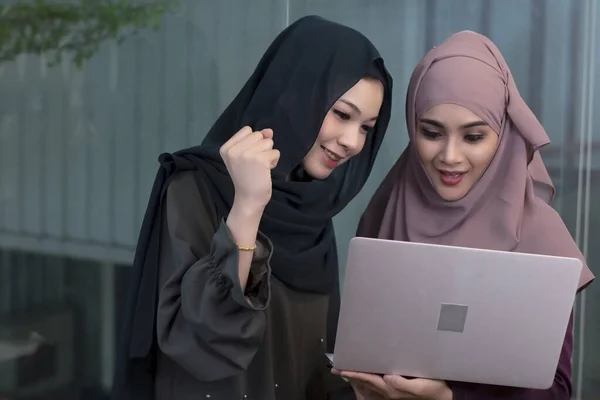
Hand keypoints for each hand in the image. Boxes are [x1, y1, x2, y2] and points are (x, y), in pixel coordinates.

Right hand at [220, 126, 279, 209]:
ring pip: (268, 142)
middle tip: (255, 164)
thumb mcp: (245, 156)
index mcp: (226, 148)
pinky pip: (275, 152)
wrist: (248, 198)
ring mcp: (246, 154)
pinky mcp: (260, 160)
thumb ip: (256, 140)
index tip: (248, 157)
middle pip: (258, 135)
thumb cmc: (247, 178)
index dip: (253, 142)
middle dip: (261, 148)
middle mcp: (234, 150)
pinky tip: (266, 171)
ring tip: (260, 167)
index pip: (247, 130)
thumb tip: (269, 131)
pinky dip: (274, 161)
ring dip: (269, 154)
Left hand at [332, 369, 451, 399]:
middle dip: (351, 375)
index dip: (354, 373)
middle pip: (365, 382)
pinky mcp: (397, 390)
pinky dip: (367, 379)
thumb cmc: (435, 389)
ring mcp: (392, 392)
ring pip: (369, 384)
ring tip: (346, 371)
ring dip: (357, 377)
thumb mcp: (421, 385)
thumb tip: (387, 377)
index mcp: (392, 389)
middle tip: (337, 369)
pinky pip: (376, 384)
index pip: (368, 379)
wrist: (445, 397)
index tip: (341, 369)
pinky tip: (365, 375)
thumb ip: (403, 384)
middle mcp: (389, 391)